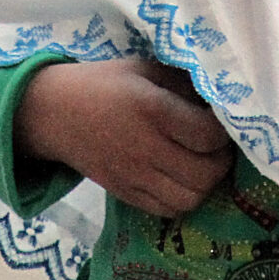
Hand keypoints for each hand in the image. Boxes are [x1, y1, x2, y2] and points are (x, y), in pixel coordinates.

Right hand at [16, 58, 234, 217]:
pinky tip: (180, 179)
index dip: (224, 131)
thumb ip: (182, 82)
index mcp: (152, 109)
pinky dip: (183, 199)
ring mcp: (134, 176)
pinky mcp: (125, 194)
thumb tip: (219, 97)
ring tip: (201, 164)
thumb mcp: (144, 69)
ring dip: (205, 184)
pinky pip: (167, 211)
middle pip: (205, 174)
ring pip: (190, 199)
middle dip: (220, 161)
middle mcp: (145, 148)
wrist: (54, 113)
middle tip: (216, 146)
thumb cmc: (104, 83)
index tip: (220, 121)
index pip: (208, 135)